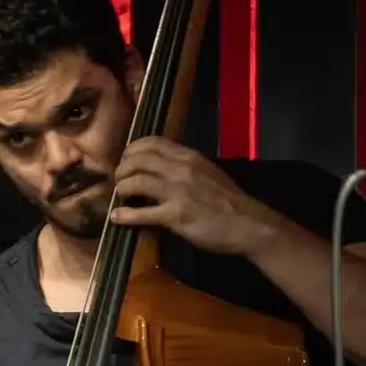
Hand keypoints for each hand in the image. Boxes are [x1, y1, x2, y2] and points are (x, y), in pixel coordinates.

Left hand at [108, 136, 282, 257]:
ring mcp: (178, 191)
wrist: (248, 223)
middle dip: (121, 170)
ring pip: (135, 182)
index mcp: (188, 156)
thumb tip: (158, 168)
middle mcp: (181, 168)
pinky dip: (124, 215)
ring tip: (120, 197)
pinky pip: (141, 213)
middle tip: (119, 181)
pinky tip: (116, 217)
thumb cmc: (227, 200)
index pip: (151, 142)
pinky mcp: (176, 214)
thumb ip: (183, 166)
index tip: (126, 161)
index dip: (131, 151)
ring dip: (122, 189)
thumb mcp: (207, 172)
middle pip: (137, 160)